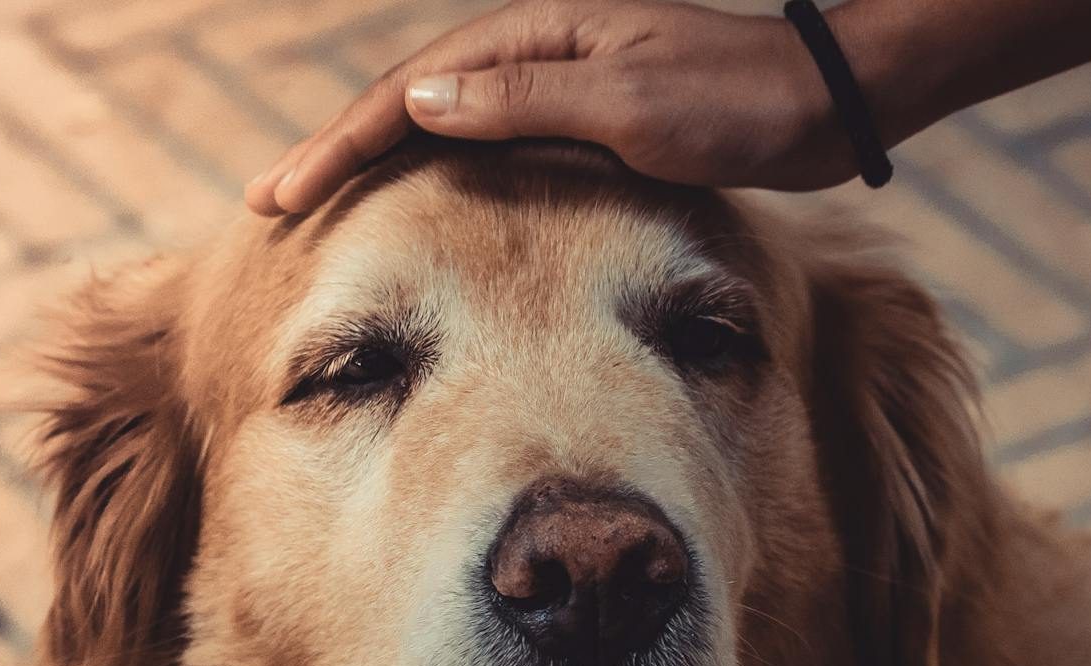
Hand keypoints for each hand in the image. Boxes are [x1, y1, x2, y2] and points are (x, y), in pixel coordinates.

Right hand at [245, 0, 863, 215]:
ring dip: (376, 161)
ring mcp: (557, 83)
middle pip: (409, 103)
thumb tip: (417, 103)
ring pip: (441, 124)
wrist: (821, 103)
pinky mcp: (583, 118)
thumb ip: (524, 102)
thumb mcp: (629, 104)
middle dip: (337, 150)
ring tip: (319, 200)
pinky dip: (435, 170)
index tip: (284, 194)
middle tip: (270, 202)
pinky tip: (416, 199)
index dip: (340, 144)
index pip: (409, 94)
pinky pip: (485, 144)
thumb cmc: (735, 103)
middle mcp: (535, 52)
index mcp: (533, 37)